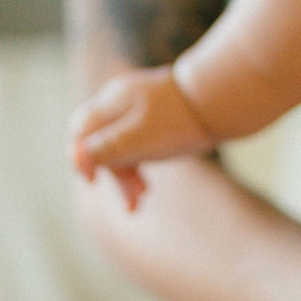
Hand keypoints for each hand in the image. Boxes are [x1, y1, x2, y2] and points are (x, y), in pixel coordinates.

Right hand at [70, 64, 216, 208]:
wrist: (226, 98)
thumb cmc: (178, 120)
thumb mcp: (135, 139)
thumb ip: (103, 148)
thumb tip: (74, 157)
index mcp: (112, 101)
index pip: (80, 132)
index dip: (82, 160)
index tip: (96, 182)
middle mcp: (125, 99)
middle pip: (103, 141)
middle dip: (113, 173)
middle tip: (133, 202)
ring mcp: (146, 105)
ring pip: (125, 144)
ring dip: (128, 172)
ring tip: (141, 199)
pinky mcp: (165, 114)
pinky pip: (144, 141)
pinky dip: (144, 161)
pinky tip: (150, 184)